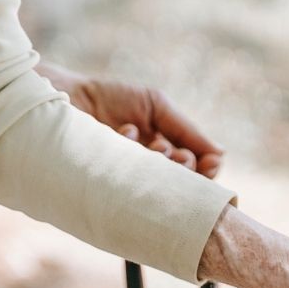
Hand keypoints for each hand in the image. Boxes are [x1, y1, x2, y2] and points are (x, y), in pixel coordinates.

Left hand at [37, 63, 223, 177]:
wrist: (67, 97)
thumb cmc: (110, 99)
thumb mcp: (156, 105)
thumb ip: (187, 130)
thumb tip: (221, 155)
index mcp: (164, 154)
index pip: (196, 174)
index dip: (206, 172)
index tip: (209, 165)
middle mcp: (149, 172)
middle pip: (183, 186)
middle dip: (185, 169)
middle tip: (173, 155)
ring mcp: (130, 183)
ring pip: (162, 188)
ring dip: (163, 162)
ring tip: (150, 145)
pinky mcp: (109, 190)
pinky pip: (135, 188)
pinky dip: (136, 152)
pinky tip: (122, 135)